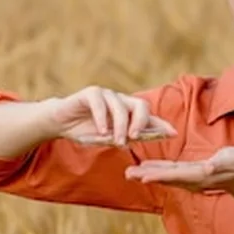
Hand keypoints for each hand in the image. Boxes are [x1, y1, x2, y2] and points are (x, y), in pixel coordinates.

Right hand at [46, 86, 176, 146]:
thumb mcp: (108, 138)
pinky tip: (102, 131)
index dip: (161, 124)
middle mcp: (120, 101)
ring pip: (121, 106)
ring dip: (120, 125)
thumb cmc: (86, 131)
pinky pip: (101, 103)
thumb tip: (142, 140)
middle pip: (141, 105)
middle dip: (141, 122)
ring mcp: (106, 95)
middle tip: (135, 138)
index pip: (149, 116)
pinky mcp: (91, 93)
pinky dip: (103, 118)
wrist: (61, 124)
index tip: (172, 134)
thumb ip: (125, 137)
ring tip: (117, 140)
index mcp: (127, 112)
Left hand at [124, 145, 233, 194]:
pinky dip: (156, 171)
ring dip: (147, 174)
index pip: (175, 175)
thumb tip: (209, 165)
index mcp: (199, 174)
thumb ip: (221, 163)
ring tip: (130, 173)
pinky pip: (169, 174)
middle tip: (127, 174)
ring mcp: (189, 180)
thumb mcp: (232, 160)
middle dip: (146, 176)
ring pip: (164, 177)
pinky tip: (145, 169)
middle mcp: (190, 180)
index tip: (143, 176)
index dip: (159, 175)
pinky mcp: (188, 176)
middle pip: (165, 178)